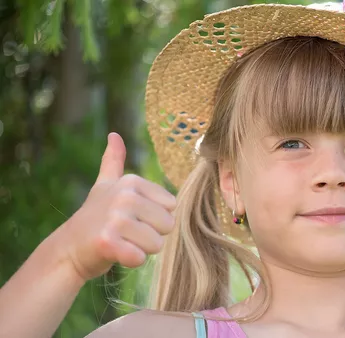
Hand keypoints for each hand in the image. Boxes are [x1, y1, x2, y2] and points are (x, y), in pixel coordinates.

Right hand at [58, 133, 176, 281]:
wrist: (68, 249)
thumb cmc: (94, 218)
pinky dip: (131, 261)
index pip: (171, 207)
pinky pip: (140, 258)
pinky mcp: (107, 242)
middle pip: (168, 226)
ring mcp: (115, 218)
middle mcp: (125, 196)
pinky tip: (115, 254)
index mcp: (132, 182)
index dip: (155, 218)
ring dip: (141, 249)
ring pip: (156, 244)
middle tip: (126, 233)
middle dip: (150, 235)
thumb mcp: (106, 185)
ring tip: (120, 242)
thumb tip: (114, 134)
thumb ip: (113, 161)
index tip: (132, 218)